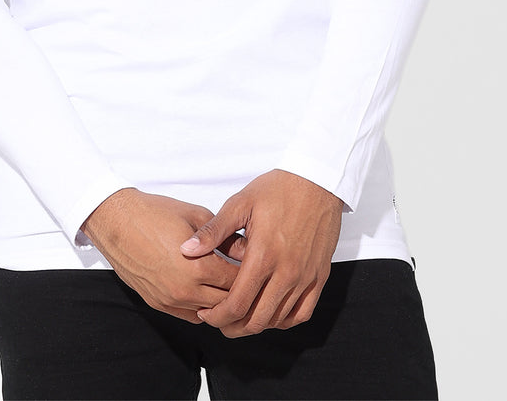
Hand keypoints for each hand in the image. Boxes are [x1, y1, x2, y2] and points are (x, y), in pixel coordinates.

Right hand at [81, 188, 242, 322]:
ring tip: (230, 285)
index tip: (258, 263)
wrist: (117, 220)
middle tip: (249, 276)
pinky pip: (191, 316)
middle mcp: (186, 290)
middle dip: (241, 290)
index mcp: (198, 267)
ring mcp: (170, 300)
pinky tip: (209, 292)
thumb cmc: (155, 212)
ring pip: (210, 313)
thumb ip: (223, 236)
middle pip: (227, 302)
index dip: (251, 272)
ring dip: (222, 301)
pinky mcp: (158, 304)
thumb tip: (247, 248)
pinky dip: (203, 308)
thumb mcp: (196, 216)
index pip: (238, 281)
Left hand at [180, 170, 342, 336]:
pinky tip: (270, 313)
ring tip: (240, 318)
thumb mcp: (240, 203)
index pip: (237, 303)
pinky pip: (302, 313)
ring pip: (279, 319)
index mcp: (263, 255)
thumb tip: (187, 250)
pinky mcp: (319, 276)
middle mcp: (286, 271)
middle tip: (219, 321)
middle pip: (257, 319)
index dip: (218, 317)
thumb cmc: (277, 188)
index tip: (206, 315)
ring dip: (256, 325)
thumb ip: (214, 231)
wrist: (317, 180)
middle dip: (233, 327)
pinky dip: (284, 320)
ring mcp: (305, 276)